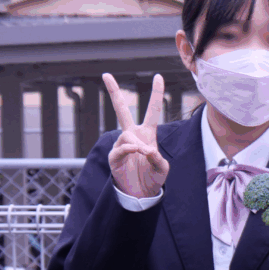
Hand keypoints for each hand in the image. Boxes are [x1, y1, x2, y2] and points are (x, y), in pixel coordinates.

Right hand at [103, 72, 169, 198]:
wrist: (141, 194)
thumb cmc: (153, 178)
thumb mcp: (162, 168)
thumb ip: (158, 158)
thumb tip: (146, 149)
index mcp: (148, 134)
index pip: (152, 110)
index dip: (156, 93)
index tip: (159, 76)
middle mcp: (133, 135)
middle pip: (121, 109)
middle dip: (114, 92)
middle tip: (106, 75)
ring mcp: (121, 144)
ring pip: (127, 135)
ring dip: (137, 143)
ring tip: (145, 154)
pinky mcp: (114, 156)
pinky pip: (120, 148)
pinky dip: (129, 149)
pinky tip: (136, 152)